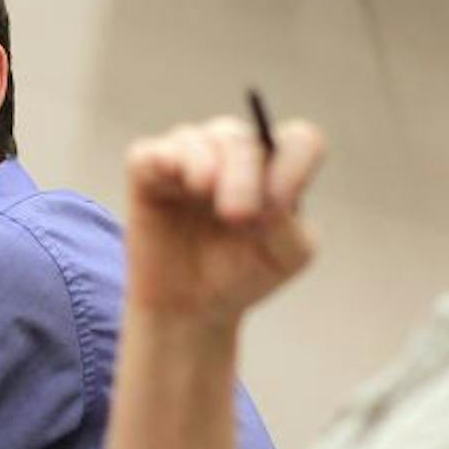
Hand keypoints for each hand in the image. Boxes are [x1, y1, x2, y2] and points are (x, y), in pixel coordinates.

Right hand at [122, 114, 323, 320]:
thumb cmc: (241, 275)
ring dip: (206, 164)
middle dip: (243, 175)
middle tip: (237, 215)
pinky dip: (165, 160)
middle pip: (243, 140)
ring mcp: (190, 159)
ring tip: (204, 191)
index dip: (295, 163)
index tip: (280, 201)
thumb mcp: (284, 258)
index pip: (299, 141)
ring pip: (199, 139)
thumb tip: (268, 195)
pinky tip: (175, 178)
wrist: (191, 308)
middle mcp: (234, 155)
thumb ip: (288, 225)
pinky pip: (151, 153)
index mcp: (274, 170)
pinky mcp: (149, 173)